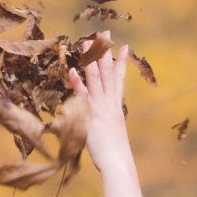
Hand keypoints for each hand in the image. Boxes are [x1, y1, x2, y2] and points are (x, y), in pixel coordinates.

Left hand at [67, 30, 131, 168]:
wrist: (118, 162)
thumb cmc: (115, 154)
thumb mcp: (113, 134)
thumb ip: (108, 124)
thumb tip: (105, 123)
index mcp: (116, 107)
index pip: (120, 80)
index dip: (122, 63)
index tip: (124, 47)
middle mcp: (110, 103)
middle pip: (108, 72)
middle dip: (105, 52)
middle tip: (103, 34)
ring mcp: (101, 107)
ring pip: (96, 78)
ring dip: (90, 59)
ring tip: (86, 43)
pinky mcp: (90, 115)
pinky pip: (83, 96)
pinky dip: (77, 83)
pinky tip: (72, 70)